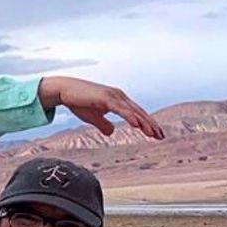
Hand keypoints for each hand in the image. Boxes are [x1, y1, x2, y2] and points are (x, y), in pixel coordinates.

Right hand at [36, 76, 165, 139]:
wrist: (64, 90)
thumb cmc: (78, 101)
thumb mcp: (93, 117)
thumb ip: (104, 125)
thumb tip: (112, 133)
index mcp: (118, 101)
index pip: (137, 113)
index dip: (147, 124)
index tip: (156, 134)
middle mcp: (119, 97)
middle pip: (139, 112)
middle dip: (151, 125)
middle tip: (161, 136)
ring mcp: (113, 96)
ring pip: (133, 112)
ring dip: (144, 123)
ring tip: (153, 134)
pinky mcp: (106, 98)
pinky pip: (121, 109)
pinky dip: (130, 117)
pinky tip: (137, 125)